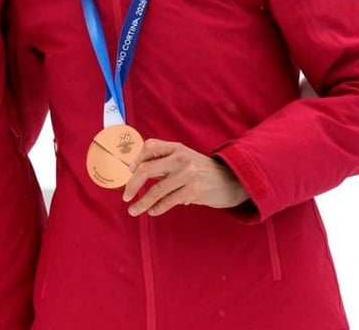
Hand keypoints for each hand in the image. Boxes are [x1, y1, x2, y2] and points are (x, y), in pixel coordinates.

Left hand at [122, 139, 249, 216]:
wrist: (232, 181)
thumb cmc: (203, 171)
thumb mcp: (186, 159)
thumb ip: (165, 164)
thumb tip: (138, 173)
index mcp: (177, 148)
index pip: (150, 146)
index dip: (136, 159)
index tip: (129, 172)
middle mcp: (181, 158)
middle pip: (146, 169)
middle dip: (132, 185)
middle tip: (125, 196)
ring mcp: (187, 174)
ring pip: (156, 190)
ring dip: (142, 202)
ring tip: (133, 211)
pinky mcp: (193, 191)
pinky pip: (168, 201)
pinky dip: (157, 208)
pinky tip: (152, 211)